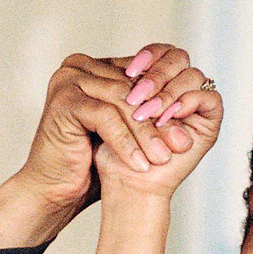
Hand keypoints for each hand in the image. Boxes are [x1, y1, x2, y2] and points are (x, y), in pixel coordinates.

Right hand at [0, 44, 209, 246]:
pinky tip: (139, 163)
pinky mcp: (64, 99)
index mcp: (98, 67)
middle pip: (135, 89)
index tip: (187, 129)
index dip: (168, 100)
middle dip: (160, 120)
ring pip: (123, 103)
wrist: (55, 187)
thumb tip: (197, 90)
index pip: (144, 73)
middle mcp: (81, 66)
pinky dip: (126, 143)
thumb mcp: (128, 128)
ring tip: (163, 157)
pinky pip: (105, 118)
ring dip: (146, 133)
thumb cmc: (92, 160)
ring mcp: (69, 79)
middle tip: (181, 145)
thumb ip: (148, 106)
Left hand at [95, 55, 220, 199]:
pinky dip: (187, 103)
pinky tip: (166, 117)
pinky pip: (210, 97)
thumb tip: (123, 58)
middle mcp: (180, 90)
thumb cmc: (115, 151)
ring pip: (193, 75)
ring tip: (147, 113)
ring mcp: (196, 105)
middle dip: (156, 75)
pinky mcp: (209, 122)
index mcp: (160, 82)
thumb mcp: (114, 110)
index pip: (162, 51)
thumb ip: (123, 82)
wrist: (126, 182)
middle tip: (136, 96)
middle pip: (179, 57)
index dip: (148, 56)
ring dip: (168, 93)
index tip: (125, 73)